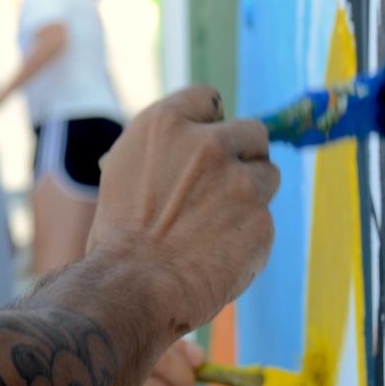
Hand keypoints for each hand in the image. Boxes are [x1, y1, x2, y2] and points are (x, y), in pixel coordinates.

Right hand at [87, 85, 277, 332]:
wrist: (131, 286)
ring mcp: (239, 181)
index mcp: (164, 124)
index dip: (209, 123)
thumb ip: (164, 152)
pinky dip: (248, 235)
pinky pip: (264, 221)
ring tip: (218, 225)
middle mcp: (207, 143)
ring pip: (266, 175)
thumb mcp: (125, 171)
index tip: (207, 142)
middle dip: (244, 154)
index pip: (208, 99)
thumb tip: (189, 151)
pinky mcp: (261, 220)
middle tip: (226, 184)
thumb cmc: (117, 235)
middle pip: (252, 132)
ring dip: (250, 195)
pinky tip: (218, 254)